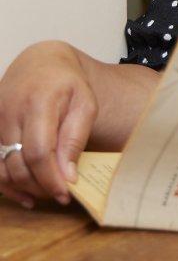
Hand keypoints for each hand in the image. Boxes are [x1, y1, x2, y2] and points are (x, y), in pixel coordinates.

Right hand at [0, 42, 96, 208]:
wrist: (40, 65)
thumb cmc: (67, 85)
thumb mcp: (85, 104)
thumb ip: (76, 138)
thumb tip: (68, 175)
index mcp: (38, 103)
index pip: (39, 151)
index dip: (50, 177)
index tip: (65, 193)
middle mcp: (9, 112)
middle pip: (18, 163)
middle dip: (39, 186)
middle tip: (59, 195)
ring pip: (1, 168)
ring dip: (23, 188)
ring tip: (45, 195)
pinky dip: (7, 184)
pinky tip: (25, 194)